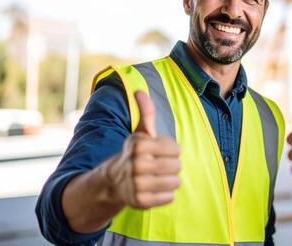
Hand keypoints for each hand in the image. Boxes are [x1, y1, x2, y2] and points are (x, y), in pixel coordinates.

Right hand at [105, 91, 180, 208]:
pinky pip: (169, 198)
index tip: (159, 152)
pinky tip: (154, 189)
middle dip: (172, 166)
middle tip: (159, 166)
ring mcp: (137, 184)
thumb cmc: (135, 154)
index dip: (171, 151)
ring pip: (175, 182)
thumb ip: (146, 113)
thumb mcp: (140, 133)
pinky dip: (166, 194)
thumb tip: (140, 91)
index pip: (176, 149)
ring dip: (171, 180)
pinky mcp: (140, 202)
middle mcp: (136, 164)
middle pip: (177, 166)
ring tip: (158, 177)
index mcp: (139, 145)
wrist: (113, 182)